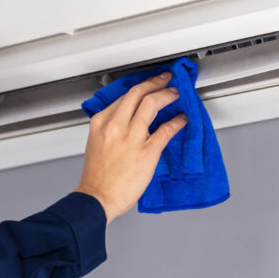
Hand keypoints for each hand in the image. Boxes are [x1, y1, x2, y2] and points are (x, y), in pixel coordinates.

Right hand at [75, 71, 187, 223]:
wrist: (97, 198)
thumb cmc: (97, 176)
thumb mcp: (96, 142)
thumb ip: (110, 128)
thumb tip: (128, 117)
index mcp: (101, 122)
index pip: (123, 96)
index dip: (141, 86)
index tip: (149, 84)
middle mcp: (115, 126)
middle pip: (138, 93)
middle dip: (155, 82)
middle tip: (166, 79)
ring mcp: (131, 138)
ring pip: (151, 104)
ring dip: (167, 95)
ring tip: (175, 94)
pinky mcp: (146, 152)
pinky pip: (166, 130)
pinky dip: (176, 121)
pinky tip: (182, 119)